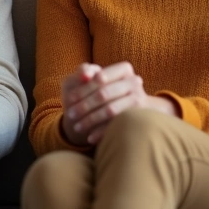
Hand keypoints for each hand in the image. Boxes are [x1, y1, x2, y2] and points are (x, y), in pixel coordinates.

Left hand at [59, 62, 177, 145]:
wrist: (120, 108)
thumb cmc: (98, 90)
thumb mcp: (89, 78)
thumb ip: (84, 71)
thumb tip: (85, 76)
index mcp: (124, 69)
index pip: (100, 78)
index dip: (83, 89)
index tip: (69, 99)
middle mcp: (135, 82)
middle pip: (104, 94)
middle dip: (84, 106)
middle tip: (70, 115)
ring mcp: (139, 99)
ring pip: (110, 110)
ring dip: (90, 120)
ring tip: (77, 127)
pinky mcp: (140, 117)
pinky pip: (117, 125)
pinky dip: (101, 132)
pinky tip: (90, 138)